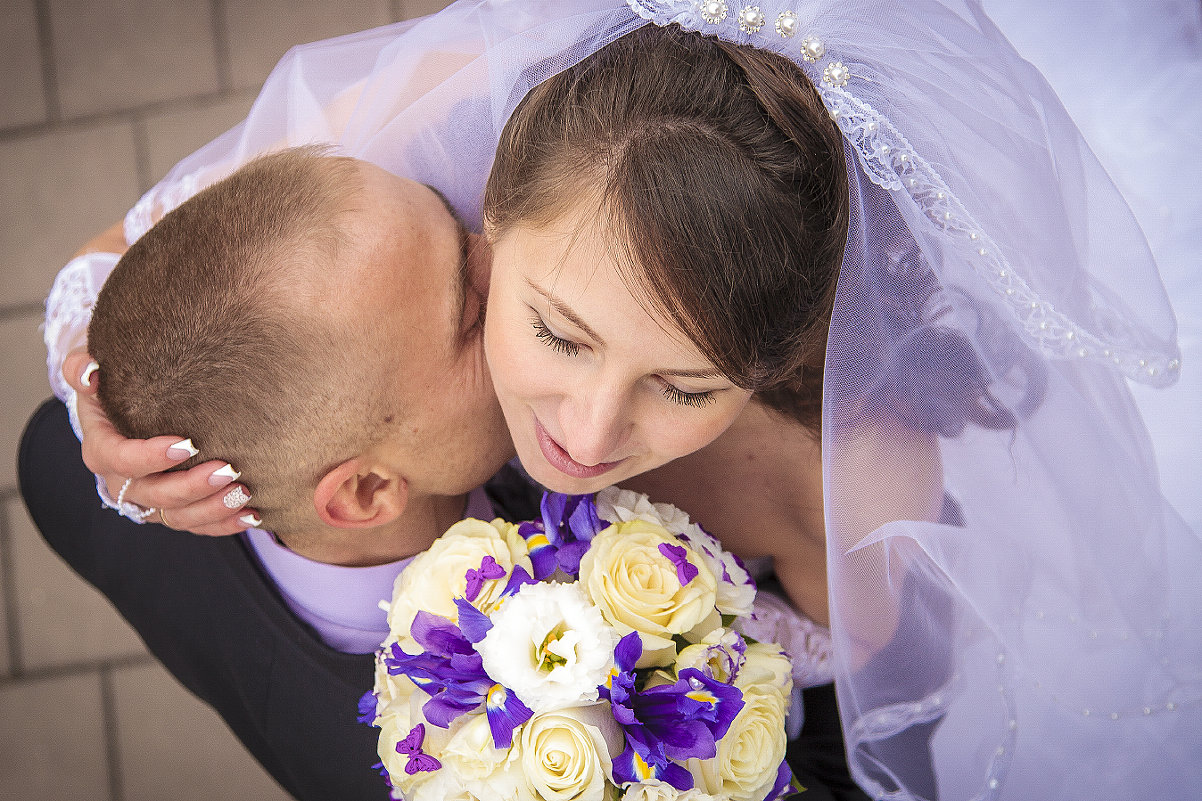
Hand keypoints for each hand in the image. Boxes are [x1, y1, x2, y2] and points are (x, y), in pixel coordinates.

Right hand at [63, 349, 260, 535]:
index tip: (187, 444)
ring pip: (177, 516)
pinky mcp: (175, 508)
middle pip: (154, 494)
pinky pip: (197, 524)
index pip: (120, 460)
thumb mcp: (95, 364)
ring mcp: (150, 499)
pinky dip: (224, 523)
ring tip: (244, 493)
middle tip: (227, 470)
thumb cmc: (120, 380)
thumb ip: (83, 365)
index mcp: (102, 447)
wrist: (135, 401)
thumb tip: (89, 373)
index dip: (149, 457)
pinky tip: (252, 515)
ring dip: (211, 509)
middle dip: (191, 486)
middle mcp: (122, 481)